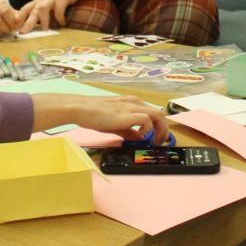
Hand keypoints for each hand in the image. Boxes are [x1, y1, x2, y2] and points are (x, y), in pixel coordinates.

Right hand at [0, 0, 21, 38]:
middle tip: (12, 29)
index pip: (5, 10)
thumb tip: (19, 20)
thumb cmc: (6, 15)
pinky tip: (1, 32)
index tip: (18, 24)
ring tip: (7, 31)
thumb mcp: (14, 12)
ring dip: (2, 32)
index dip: (13, 19)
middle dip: (8, 27)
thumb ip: (20, 15)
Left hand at [18, 0, 79, 32]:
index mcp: (36, 3)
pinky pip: (59, 10)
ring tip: (45, 30)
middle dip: (27, 22)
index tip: (15, 29)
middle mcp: (41, 1)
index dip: (18, 19)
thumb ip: (40, 14)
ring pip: (42, 8)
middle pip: (31, 11)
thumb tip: (34, 28)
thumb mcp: (45, 4)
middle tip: (23, 32)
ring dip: (43, 20)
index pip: (24, 10)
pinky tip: (62, 24)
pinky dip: (60, 18)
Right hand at [31, 93, 170, 144]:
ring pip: (158, 115)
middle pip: (160, 113)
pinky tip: (140, 136)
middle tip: (159, 142)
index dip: (159, 126)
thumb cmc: (94, 115)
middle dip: (164, 130)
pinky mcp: (127, 114)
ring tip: (155, 142)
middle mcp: (134, 102)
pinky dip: (148, 129)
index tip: (157, 138)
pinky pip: (147, 120)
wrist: (81, 109)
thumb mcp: (115, 124)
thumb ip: (128, 130)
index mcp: (131, 102)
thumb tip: (139, 138)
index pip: (153, 112)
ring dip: (160, 130)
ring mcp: (132, 107)